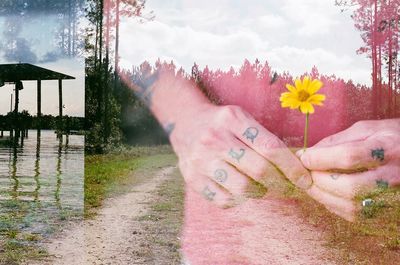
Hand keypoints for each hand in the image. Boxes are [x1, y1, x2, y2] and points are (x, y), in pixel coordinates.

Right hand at [170, 104, 311, 206]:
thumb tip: (295, 166)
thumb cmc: (221, 122)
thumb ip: (264, 138)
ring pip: (243, 188)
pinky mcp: (192, 178)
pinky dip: (238, 199)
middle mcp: (215, 138)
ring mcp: (201, 160)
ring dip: (259, 192)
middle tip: (288, 186)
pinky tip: (239, 189)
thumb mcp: (241, 117)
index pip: (271, 147)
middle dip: (281, 183)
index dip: (292, 167)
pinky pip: (224, 200)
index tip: (304, 179)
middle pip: (259, 170)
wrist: (184, 121)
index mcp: (232, 119)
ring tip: (260, 185)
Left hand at [298, 119, 399, 220]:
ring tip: (311, 185)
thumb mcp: (369, 129)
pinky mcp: (388, 212)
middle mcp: (393, 176)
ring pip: (352, 207)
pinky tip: (327, 194)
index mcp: (388, 149)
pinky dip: (335, 206)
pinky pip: (356, 216)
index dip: (321, 159)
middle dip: (319, 181)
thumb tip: (308, 153)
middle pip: (349, 187)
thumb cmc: (392, 139)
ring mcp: (393, 197)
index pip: (349, 156)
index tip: (303, 158)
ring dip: (323, 197)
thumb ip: (337, 140)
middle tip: (305, 174)